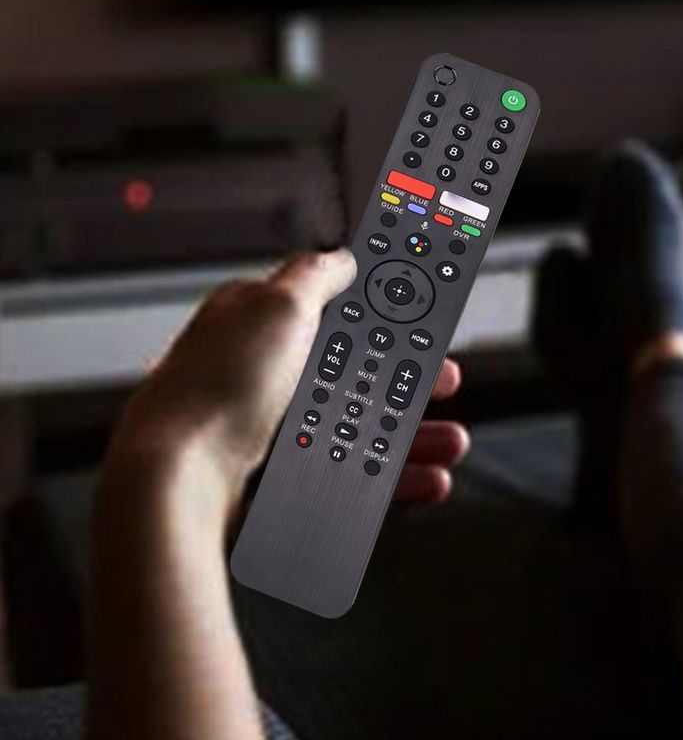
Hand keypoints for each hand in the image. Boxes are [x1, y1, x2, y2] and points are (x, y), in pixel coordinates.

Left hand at [108, 250, 469, 513]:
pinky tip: (424, 481)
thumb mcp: (278, 302)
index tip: (426, 322)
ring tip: (452, 446)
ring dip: (412, 437)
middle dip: (410, 381)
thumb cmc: (221, 386)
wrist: (173, 478)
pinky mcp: (271, 481)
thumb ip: (317, 273)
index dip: (386, 315)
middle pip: (355, 374)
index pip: (338, 312)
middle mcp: (265, 375)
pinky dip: (386, 480)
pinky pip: (343, 476)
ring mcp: (267, 430)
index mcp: (264, 324)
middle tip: (449, 384)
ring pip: (356, 429)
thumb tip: (344, 257)